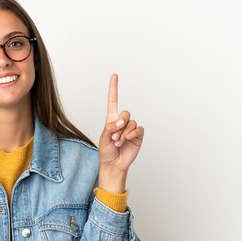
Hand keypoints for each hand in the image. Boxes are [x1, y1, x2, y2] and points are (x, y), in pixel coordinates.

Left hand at [98, 74, 143, 191]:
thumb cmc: (106, 151)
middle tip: (114, 136)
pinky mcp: (138, 135)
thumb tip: (121, 121)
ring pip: (131, 122)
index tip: (115, 76)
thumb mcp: (104, 138)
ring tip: (118, 142)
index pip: (113, 101)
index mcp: (111, 120)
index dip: (114, 88)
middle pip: (125, 113)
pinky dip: (132, 134)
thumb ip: (110, 127)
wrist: (114, 164)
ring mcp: (131, 129)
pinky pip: (138, 129)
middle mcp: (122, 122)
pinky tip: (127, 140)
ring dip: (124, 132)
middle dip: (119, 125)